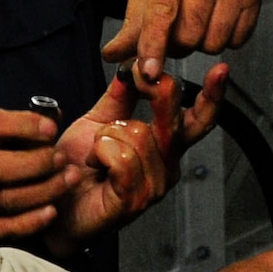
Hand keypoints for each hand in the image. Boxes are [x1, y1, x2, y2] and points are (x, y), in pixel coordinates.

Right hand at [0, 108, 80, 241]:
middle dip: (36, 164)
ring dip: (43, 191)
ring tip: (69, 178)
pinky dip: (29, 222)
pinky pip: (2, 228)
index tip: (51, 127)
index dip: (22, 126)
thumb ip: (17, 119)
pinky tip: (52, 211)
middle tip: (62, 157)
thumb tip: (53, 116)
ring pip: (4, 200)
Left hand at [40, 65, 229, 250]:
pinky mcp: (134, 200)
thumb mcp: (97, 122)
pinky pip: (122, 157)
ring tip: (95, 154)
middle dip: (156, 95)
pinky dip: (100, 152)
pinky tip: (94, 164)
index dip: (214, 96)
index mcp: (165, 147)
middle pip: (173, 121)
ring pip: (138, 135)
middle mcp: (167, 166)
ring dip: (105, 136)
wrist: (52, 204)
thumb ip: (119, 97)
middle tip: (142, 79)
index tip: (220, 70)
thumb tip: (134, 67)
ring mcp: (154, 186)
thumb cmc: (76, 170)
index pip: (199, 120)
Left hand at [102, 0, 263, 83]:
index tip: (148, 71)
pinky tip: (214, 19)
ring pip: (214, 41)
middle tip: (170, 33)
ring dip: (199, 44)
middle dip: (175, 45)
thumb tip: (114, 55)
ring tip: (193, 22)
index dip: (154, 45)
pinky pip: (237, 39)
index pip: (163, 11)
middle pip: (189, 33)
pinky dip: (223, 39)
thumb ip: (131, 21)